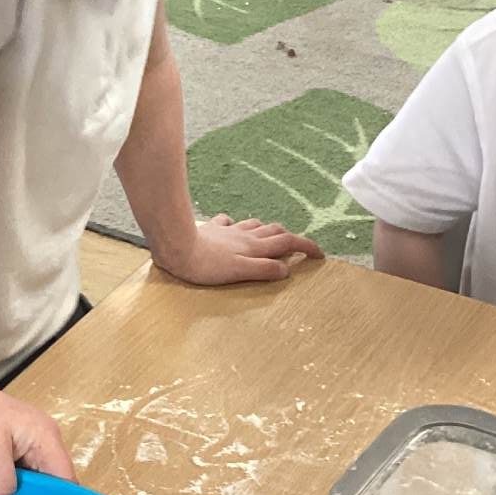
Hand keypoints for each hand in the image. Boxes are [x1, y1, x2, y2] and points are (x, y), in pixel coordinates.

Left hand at [156, 213, 322, 285]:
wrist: (176, 246)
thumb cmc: (206, 265)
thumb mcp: (239, 272)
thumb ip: (264, 270)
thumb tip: (286, 269)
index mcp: (254, 247)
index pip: (288, 242)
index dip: (307, 246)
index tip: (319, 254)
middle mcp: (244, 236)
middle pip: (275, 231)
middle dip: (290, 237)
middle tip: (296, 247)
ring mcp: (227, 231)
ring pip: (254, 225)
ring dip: (266, 230)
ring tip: (269, 237)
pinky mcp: (210, 229)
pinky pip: (227, 223)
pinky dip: (235, 226)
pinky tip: (231, 228)